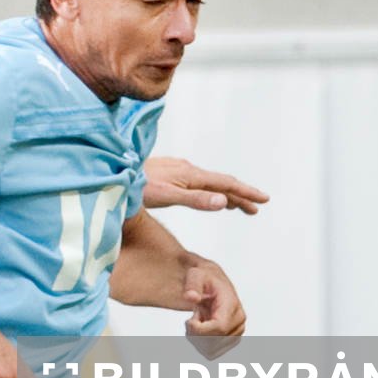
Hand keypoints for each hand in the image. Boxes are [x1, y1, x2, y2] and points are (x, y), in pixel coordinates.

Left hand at [143, 157, 268, 213]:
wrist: (114, 173)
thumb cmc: (135, 188)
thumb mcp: (166, 197)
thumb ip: (195, 199)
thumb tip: (224, 201)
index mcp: (190, 175)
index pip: (226, 183)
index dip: (246, 192)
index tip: (264, 200)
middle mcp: (188, 170)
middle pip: (221, 183)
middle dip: (241, 195)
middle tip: (258, 208)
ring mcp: (179, 171)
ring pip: (210, 183)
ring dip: (227, 194)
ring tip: (241, 206)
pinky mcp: (171, 174)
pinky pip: (199, 183)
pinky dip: (212, 191)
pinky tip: (210, 196)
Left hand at [182, 259, 245, 356]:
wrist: (212, 284)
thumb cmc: (204, 279)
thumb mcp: (195, 274)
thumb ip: (192, 284)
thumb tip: (190, 297)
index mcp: (232, 304)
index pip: (219, 327)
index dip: (200, 330)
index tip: (189, 321)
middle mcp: (239, 320)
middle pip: (213, 342)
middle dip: (195, 334)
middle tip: (192, 318)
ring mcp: (237, 332)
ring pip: (212, 351)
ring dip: (197, 339)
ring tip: (197, 321)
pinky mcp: (232, 339)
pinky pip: (212, 353)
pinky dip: (201, 344)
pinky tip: (200, 329)